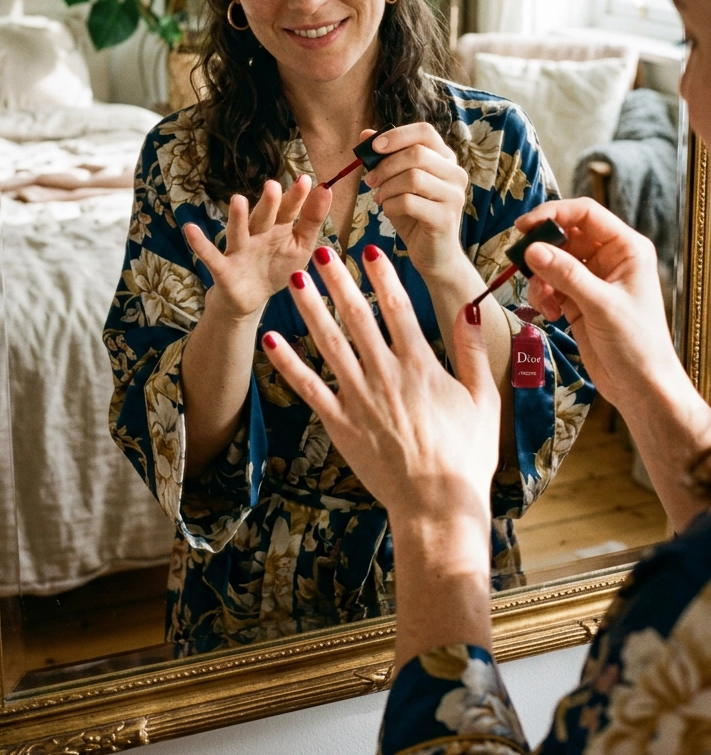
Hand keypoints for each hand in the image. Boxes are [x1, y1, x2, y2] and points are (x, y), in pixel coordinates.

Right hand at [184, 176, 329, 320]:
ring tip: (237, 199)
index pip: (289, 211)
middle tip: (273, 185)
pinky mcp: (223, 269)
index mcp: (279, 229)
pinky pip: (210, 256)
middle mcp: (258, 235)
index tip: (306, 180)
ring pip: (238, 232)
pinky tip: (190, 229)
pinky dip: (200, 244)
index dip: (296, 197)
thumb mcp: (300, 246)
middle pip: (264, 217)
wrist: (250, 299)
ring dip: (237, 218)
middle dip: (268, 203)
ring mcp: (239, 250)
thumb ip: (312, 220)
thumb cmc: (277, 267)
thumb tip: (326, 189)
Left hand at [263, 245, 498, 542]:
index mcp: (421, 365)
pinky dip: (288, 363)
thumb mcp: (483, 398)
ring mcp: (360, 399)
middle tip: (320, 249)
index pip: (397, 307)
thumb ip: (473, 350)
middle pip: (356, 317)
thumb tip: (471, 307)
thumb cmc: (467, 455)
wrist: (438, 506)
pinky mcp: (340, 424)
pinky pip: (309, 388)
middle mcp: (386, 375)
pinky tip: (272, 339)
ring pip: (329, 344)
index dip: (381, 274)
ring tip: (294, 279)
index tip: (368, 247)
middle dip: (337, 280)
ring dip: (310, 309)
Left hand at [362, 124, 467, 281]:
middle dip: (385, 166)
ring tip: (380, 198)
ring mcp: (454, 195)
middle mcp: (456, 173)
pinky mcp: (446, 217)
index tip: (373, 147)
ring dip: (387, 187)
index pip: (425, 132)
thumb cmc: (414, 214)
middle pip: (416, 154)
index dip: (397, 135)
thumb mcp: (396, 182)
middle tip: (370, 181)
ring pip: (413, 177)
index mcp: (446, 159)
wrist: (434, 255)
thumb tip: (365, 134)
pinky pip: (409, 202)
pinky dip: (391, 205)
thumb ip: (385, 157)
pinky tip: (388, 212)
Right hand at [518, 197, 678, 405]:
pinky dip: (542, 296)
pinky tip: (549, 314)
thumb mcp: (601, 305)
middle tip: (522, 262)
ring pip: (553, 261)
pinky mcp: (578, 300)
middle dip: (542, 250)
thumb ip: (566, 275)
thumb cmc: (637, 344)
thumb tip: (532, 249)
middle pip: (564, 235)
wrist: (641, 387)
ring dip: (540, 278)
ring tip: (543, 301)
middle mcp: (609, 259)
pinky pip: (550, 285)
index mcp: (626, 248)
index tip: (525, 227)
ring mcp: (592, 279)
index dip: (553, 214)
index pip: (585, 213)